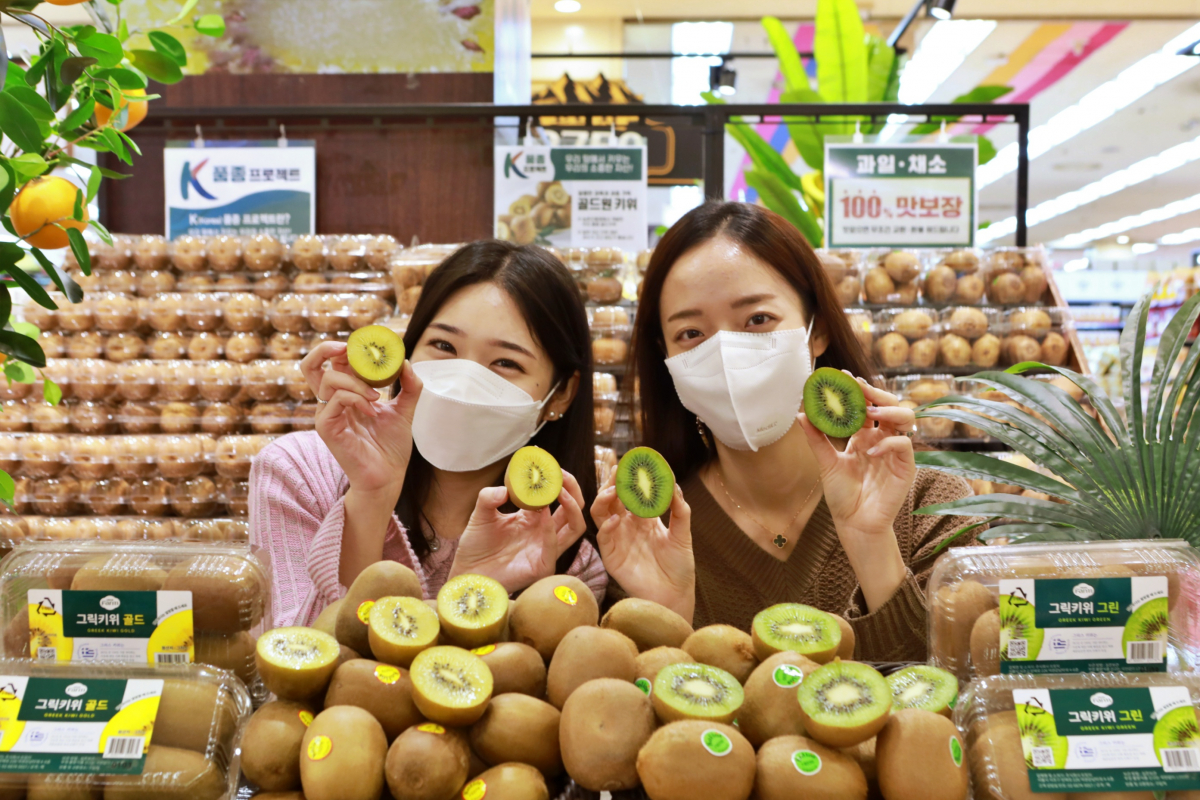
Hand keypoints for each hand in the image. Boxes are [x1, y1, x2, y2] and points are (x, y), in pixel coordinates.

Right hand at [304, 341, 421, 497]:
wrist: (389, 476)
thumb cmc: (391, 446)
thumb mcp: (405, 409)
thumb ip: (408, 385)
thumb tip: (405, 361)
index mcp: (345, 395)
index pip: (333, 363)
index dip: (343, 348)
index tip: (367, 345)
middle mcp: (330, 402)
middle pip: (311, 365)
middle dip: (327, 349)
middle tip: (350, 348)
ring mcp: (326, 415)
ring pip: (329, 379)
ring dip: (356, 381)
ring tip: (376, 396)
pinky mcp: (326, 428)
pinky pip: (334, 400)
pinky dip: (355, 398)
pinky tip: (371, 410)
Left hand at [449, 470, 588, 593]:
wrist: (467, 572)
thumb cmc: (476, 545)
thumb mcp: (481, 513)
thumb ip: (489, 497)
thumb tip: (504, 489)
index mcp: (534, 518)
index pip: (558, 497)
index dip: (559, 480)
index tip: (550, 464)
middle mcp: (545, 533)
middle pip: (573, 510)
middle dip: (572, 489)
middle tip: (561, 474)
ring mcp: (546, 550)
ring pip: (575, 527)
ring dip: (571, 506)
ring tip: (560, 490)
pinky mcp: (542, 566)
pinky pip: (555, 546)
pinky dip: (551, 528)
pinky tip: (543, 512)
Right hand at [593, 472, 694, 621]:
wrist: (675, 595)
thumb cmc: (679, 566)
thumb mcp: (682, 535)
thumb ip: (680, 511)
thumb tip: (675, 485)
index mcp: (643, 518)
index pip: (632, 493)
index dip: (630, 478)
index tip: (633, 462)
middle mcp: (627, 526)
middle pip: (613, 498)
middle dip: (613, 483)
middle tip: (618, 470)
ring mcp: (617, 539)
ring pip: (601, 513)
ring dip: (604, 500)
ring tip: (613, 491)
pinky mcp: (611, 556)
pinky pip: (603, 537)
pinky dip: (607, 526)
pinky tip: (617, 519)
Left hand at [799, 374, 913, 608]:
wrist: (854, 524)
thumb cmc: (842, 495)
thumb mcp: (826, 463)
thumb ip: (817, 439)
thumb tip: (801, 413)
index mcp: (864, 435)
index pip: (865, 405)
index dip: (858, 390)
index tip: (843, 376)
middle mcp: (881, 439)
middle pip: (889, 405)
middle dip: (876, 392)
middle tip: (859, 386)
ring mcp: (895, 451)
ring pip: (905, 418)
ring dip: (890, 410)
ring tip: (871, 412)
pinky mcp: (905, 467)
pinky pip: (904, 445)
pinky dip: (889, 443)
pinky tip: (870, 450)